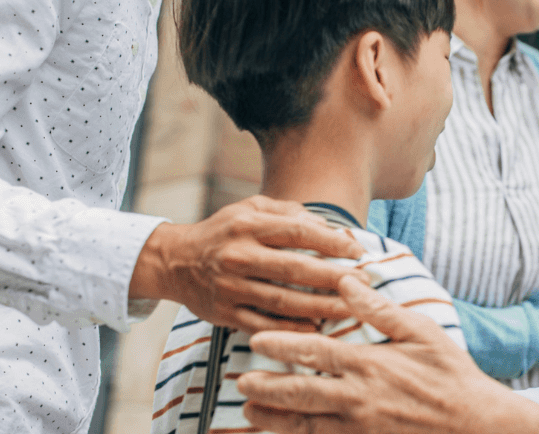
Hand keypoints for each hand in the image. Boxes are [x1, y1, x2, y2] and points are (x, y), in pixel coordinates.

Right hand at [130, 195, 362, 332]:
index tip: (357, 251)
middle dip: (334, 278)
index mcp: (248, 225)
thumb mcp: (249, 208)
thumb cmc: (223, 232)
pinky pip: (264, 324)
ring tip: (349, 309)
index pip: (298, 232)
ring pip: (283, 301)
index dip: (331, 242)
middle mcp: (238, 255)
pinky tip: (316, 329)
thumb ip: (287, 212)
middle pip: (295, 269)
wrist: (175, 262)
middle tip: (363, 284)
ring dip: (320, 307)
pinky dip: (291, 329)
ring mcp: (231, 287)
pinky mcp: (225, 313)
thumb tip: (329, 227)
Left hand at [236, 274, 538, 433]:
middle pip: (300, 394)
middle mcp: (357, 398)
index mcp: (368, 364)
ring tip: (249, 414)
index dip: (281, 347)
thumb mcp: (421, 332)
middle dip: (267, 389)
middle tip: (241, 383)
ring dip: (274, 420)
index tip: (256, 341)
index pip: (313, 354)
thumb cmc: (450, 375)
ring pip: (306, 424)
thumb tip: (346, 279)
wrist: (476, 425)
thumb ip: (379, 308)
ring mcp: (359, 428)